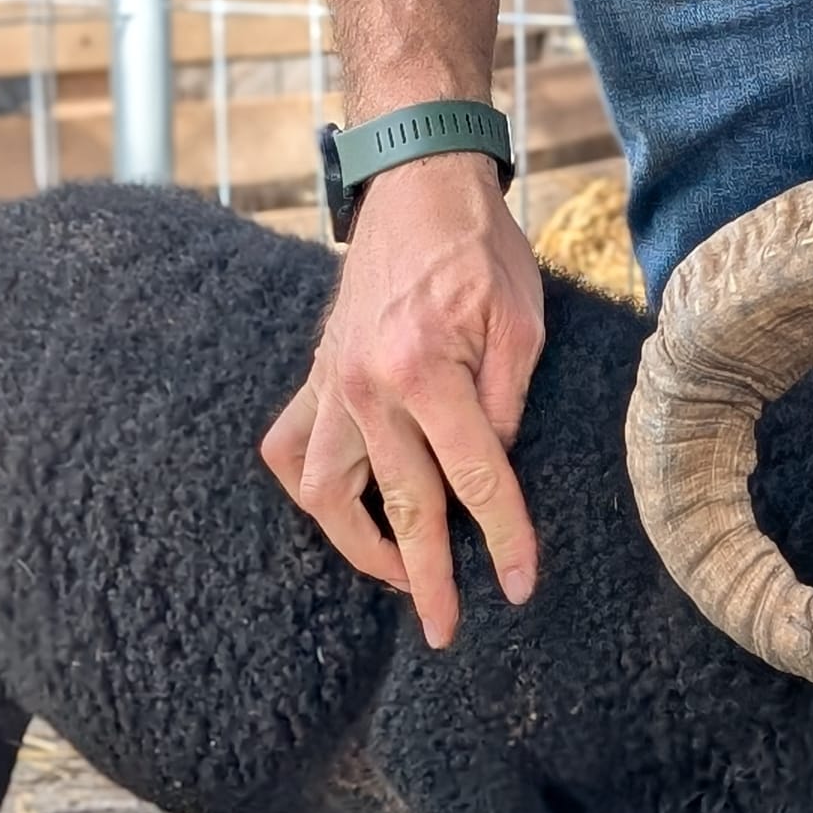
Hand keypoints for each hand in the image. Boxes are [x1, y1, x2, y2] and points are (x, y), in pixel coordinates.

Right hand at [261, 152, 544, 645]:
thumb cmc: (478, 249)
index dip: (505, 539)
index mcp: (426, 371)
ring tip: (398, 576)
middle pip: (401, 508)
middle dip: (427, 578)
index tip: (520, 587)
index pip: (476, 480)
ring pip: (323, 494)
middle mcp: (366, 388)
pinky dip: (311, 490)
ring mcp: (330, 385)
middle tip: (445, 630)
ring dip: (359, 545)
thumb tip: (493, 471)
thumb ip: (509, 406)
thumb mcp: (522, 321)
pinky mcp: (316, 378)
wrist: (414, 182)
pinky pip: (290, 450)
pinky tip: (344, 512)